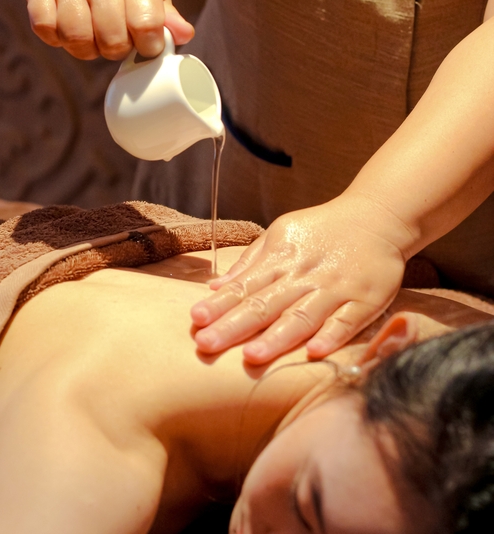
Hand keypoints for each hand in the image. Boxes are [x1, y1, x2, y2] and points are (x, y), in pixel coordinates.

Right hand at [26, 0, 193, 59]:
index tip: (147, 45)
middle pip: (111, 40)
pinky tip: (67, 28)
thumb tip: (185, 35)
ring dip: (86, 49)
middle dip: (116, 51)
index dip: (149, 47)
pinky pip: (46, 31)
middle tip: (116, 40)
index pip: (147, 26)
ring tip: (93, 36)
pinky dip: (57, 39)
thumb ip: (168, 18)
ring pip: (77, 39)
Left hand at [191, 196, 408, 363]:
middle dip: (234, 325)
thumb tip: (215, 287)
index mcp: (281, 258)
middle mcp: (304, 275)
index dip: (220, 304)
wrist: (377, 217)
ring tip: (251, 356)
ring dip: (277, 337)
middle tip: (206, 344)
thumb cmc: (321, 230)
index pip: (245, 286)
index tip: (196, 319)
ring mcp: (335, 288)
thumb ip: (250, 262)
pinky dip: (332, 336)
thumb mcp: (281, 233)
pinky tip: (314, 353)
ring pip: (303, 316)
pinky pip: (347, 320)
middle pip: (266, 304)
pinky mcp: (365, 300)